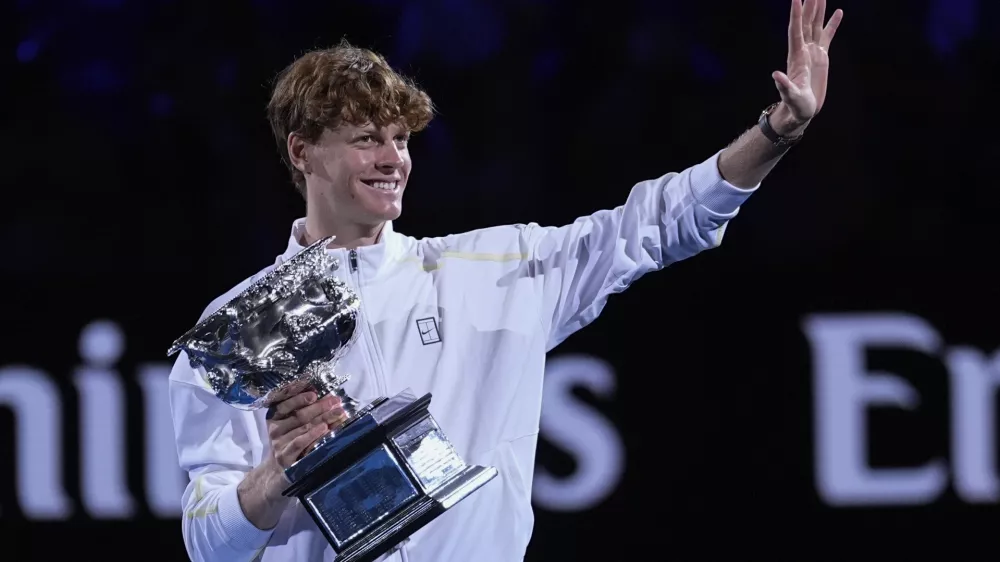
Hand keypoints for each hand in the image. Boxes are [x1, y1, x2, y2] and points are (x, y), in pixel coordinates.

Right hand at [260, 389, 346, 498]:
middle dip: (320, 406)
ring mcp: (278, 443)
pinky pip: (299, 443)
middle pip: (299, 414)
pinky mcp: (285, 457)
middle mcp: (275, 429)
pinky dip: (312, 435)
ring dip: (322, 418)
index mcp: (275, 417)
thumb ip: (305, 411)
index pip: (286, 402)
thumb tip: (328, 398)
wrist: (278, 472)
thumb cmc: (291, 444)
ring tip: (337, 412)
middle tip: (336, 400)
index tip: (314, 391)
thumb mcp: (293, 427)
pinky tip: (324, 429)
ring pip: (302, 427)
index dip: (299, 395)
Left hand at [771, 0, 843, 134]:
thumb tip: (775, 75)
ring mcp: (812, 52)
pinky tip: (838, 12)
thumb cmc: (795, 106)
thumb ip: (784, 86)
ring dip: (818, 10)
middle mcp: (803, 51)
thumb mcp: (790, 96)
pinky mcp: (821, 57)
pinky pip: (828, 36)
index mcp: (797, 57)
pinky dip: (832, 24)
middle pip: (805, 23)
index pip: (795, 30)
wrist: (801, 111)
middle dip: (808, 6)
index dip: (796, 15)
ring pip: (815, 26)